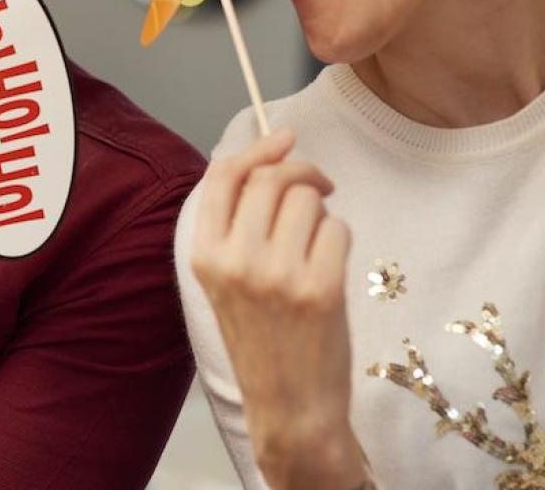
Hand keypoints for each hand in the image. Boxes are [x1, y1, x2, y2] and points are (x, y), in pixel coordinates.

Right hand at [188, 129, 368, 488]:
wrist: (289, 407)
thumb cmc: (263, 340)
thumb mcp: (227, 281)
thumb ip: (238, 225)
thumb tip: (272, 160)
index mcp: (204, 256)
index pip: (223, 177)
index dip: (257, 148)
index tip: (284, 137)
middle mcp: (235, 261)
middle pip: (271, 179)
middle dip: (302, 173)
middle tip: (319, 187)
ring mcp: (277, 274)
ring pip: (307, 200)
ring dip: (321, 212)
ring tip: (317, 245)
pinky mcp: (319, 287)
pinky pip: (338, 229)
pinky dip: (340, 239)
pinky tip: (331, 268)